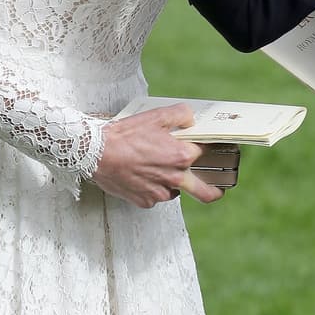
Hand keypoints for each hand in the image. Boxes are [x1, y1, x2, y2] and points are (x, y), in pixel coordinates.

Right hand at [93, 106, 221, 207]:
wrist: (96, 154)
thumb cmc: (124, 135)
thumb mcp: (155, 115)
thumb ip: (180, 114)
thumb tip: (191, 119)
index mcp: (181, 155)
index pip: (207, 153)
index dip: (210, 148)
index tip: (213, 149)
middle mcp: (175, 177)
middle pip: (206, 192)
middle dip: (216, 191)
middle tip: (219, 188)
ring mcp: (160, 192)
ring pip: (175, 191)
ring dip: (172, 182)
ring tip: (156, 169)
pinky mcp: (145, 201)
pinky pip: (156, 196)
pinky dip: (153, 187)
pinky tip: (141, 175)